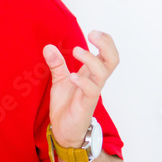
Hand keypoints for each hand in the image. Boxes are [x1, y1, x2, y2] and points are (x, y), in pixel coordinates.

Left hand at [43, 30, 118, 147]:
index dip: (105, 41)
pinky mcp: (86, 105)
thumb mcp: (59, 80)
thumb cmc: (67, 105)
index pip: (107, 54)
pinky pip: (91, 91)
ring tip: (76, 51)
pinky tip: (71, 76)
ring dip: (91, 59)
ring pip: (103, 73)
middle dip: (106, 45)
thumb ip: (57, 64)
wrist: (64, 130)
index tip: (94, 31)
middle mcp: (95, 81)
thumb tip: (48, 46)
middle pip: (112, 60)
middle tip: (93, 34)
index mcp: (91, 74)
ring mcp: (92, 92)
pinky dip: (82, 82)